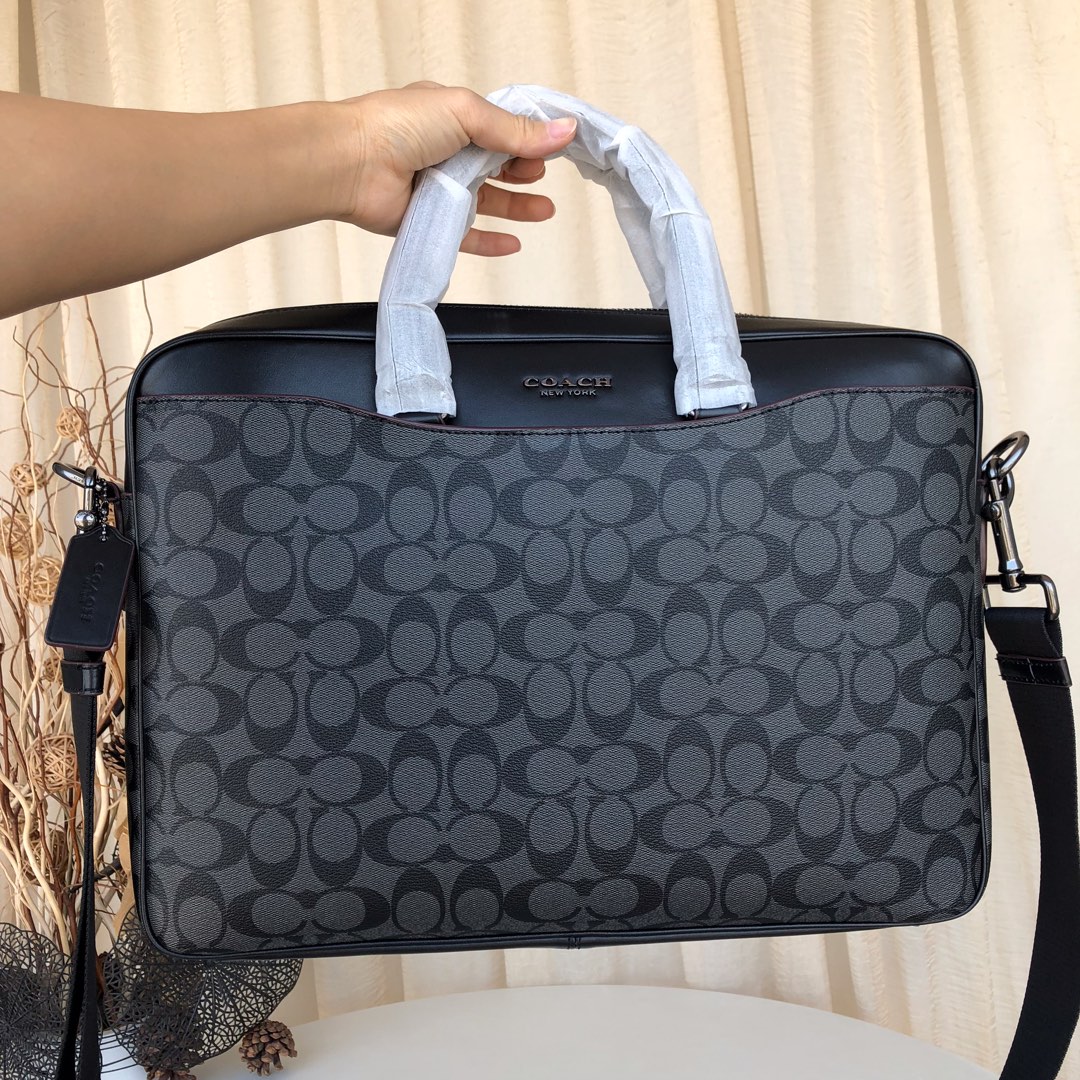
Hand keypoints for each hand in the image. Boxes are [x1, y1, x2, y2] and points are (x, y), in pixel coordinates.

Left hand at [331, 82, 577, 255]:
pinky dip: (489, 241)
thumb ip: (515, 130)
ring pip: (486, 202)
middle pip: (496, 167)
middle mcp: (444, 152)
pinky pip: (465, 236)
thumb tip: (563, 131)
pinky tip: (513, 243)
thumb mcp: (466, 114)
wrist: (351, 164)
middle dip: (523, 172)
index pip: (499, 129)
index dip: (526, 139)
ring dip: (517, 207)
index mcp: (452, 118)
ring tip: (544, 211)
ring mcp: (436, 188)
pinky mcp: (428, 221)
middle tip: (542, 178)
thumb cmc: (397, 126)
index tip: (553, 150)